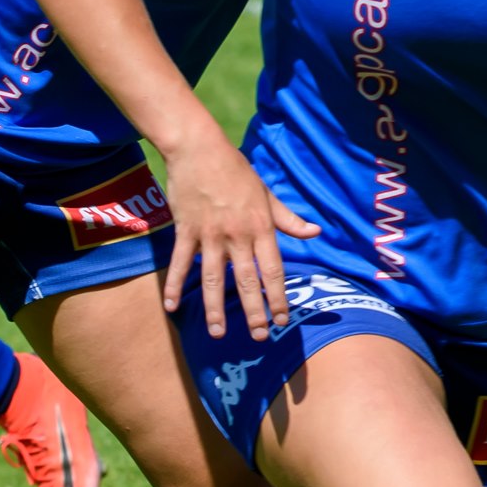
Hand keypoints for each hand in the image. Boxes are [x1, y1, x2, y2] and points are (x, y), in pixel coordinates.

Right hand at [161, 129, 319, 339]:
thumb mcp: (267, 194)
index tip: (282, 318)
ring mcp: (210, 234)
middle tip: (258, 336)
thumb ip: (288, 218)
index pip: (273, 269)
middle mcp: (238, 234)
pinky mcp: (186, 231)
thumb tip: (314, 232)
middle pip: (247, 279)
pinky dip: (175, 285)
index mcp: (261, 226)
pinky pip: (180, 263)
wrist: (200, 150)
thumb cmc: (237, 172)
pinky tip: (172, 307)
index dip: (277, 295)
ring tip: (218, 333)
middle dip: (253, 310)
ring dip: (215, 308)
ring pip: (214, 278)